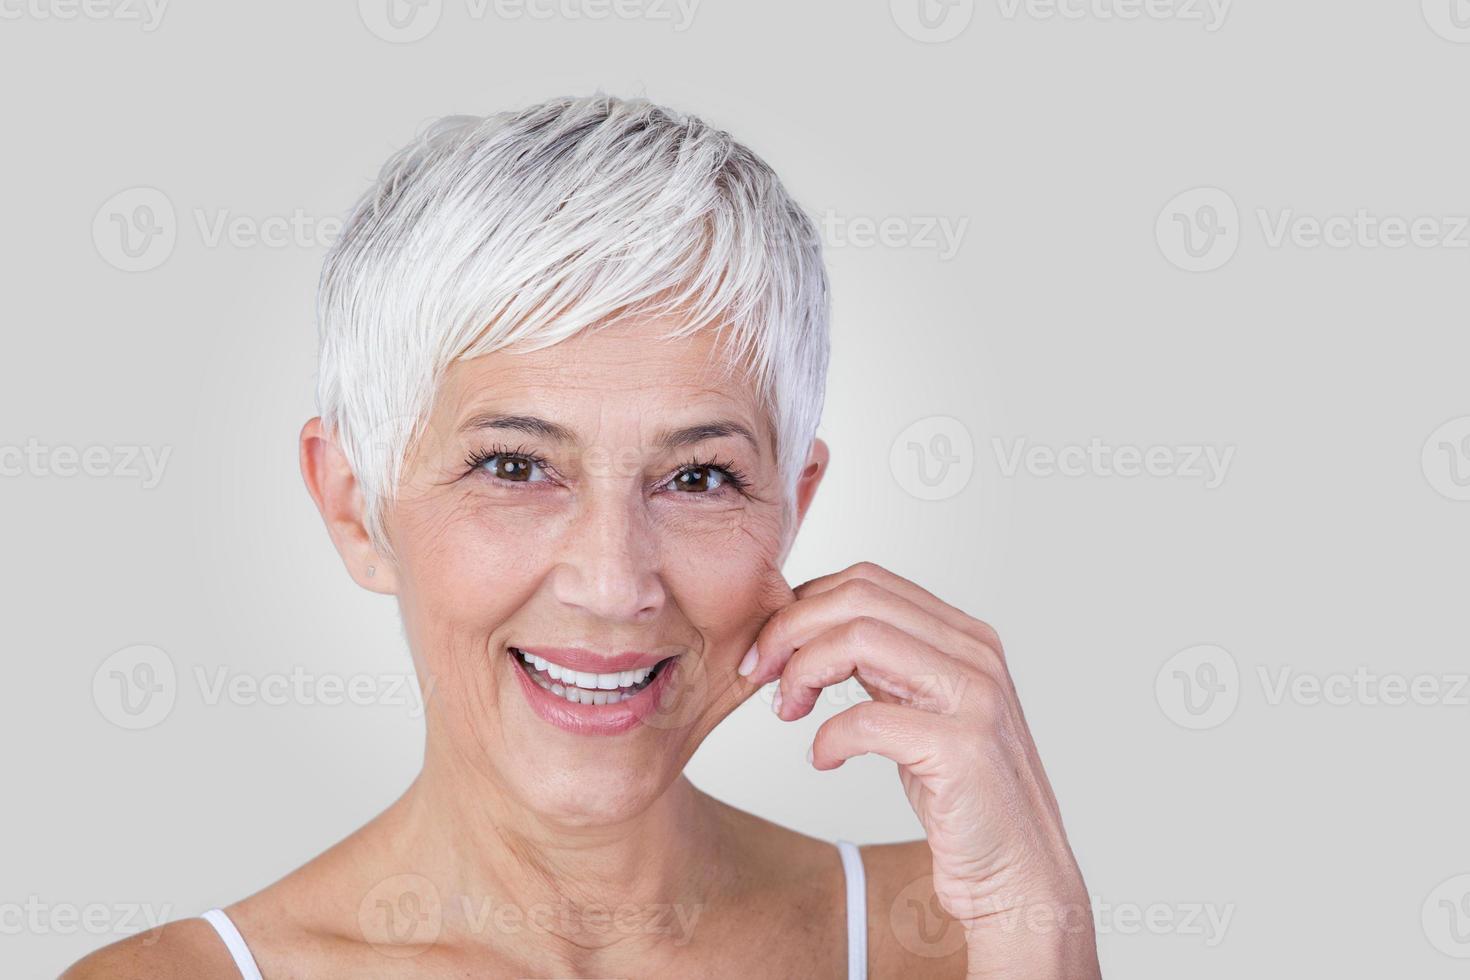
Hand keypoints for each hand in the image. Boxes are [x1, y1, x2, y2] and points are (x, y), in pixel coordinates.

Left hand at [740, 561, 1099, 979]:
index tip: (768, 650)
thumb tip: (812, 629)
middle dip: (790, 629)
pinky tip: (821, 760)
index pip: (868, 581)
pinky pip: (868, 720)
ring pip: (860, 639)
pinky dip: (827, 738)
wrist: (1021, 877)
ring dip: (802, 671)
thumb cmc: (961, 798)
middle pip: (858, 598)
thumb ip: (884, 666)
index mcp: (965, 636)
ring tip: (786, 711)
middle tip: (758, 673)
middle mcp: (977, 655)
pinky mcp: (963, 749)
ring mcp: (976, 698)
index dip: (803, 607)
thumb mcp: (920, 712)